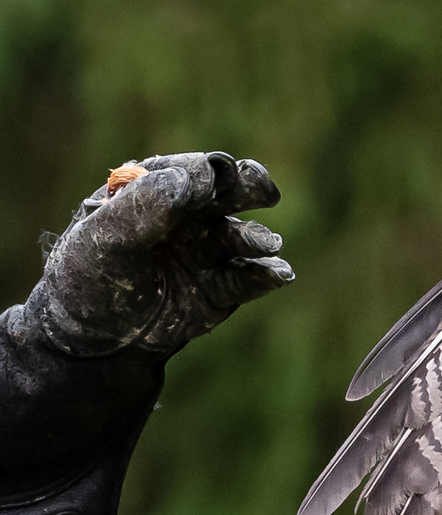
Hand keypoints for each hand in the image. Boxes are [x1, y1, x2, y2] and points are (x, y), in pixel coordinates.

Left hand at [21, 152, 292, 356]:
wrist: (91, 341)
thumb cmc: (88, 279)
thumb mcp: (104, 241)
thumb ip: (144, 207)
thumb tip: (191, 179)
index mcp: (153, 193)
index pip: (186, 172)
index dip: (203, 175)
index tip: (211, 182)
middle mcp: (186, 218)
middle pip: (224, 195)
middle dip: (247, 190)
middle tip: (265, 191)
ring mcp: (205, 252)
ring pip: (238, 237)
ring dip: (256, 238)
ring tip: (267, 244)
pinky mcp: (220, 289)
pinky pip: (246, 278)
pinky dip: (265, 274)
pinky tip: (280, 274)